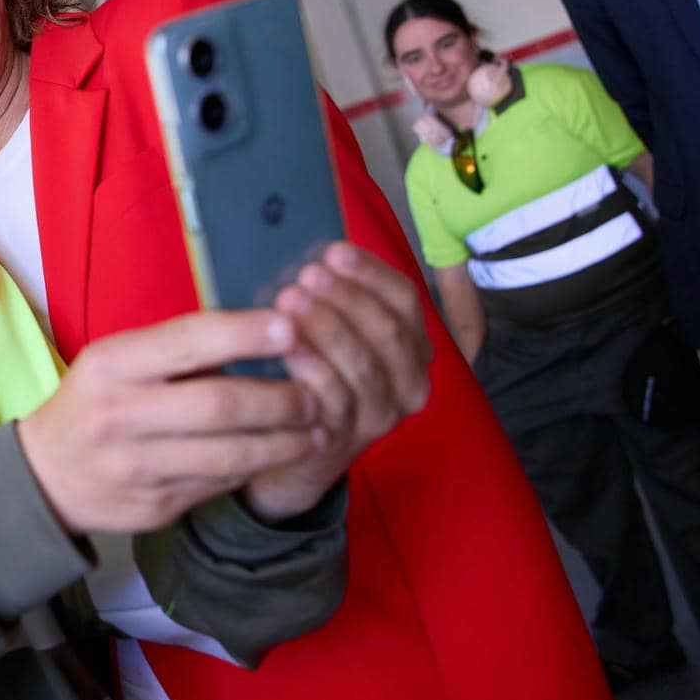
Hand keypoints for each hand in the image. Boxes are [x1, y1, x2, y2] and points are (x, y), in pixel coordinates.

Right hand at [18, 309, 318, 534]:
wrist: (47, 475)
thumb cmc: (98, 401)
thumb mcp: (117, 362)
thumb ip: (178, 351)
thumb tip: (265, 334)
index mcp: (112, 365)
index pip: (188, 341)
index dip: (245, 334)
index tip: (291, 328)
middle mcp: (120, 415)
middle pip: (219, 405)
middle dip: (279, 401)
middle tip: (315, 396)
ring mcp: (136, 467)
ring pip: (228, 455)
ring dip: (283, 443)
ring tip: (316, 431)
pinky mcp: (153, 506)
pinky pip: (219, 484)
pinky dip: (254, 467)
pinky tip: (276, 455)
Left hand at [244, 243, 431, 520]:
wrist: (290, 452)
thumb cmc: (311, 376)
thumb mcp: (332, 335)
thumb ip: (333, 298)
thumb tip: (307, 247)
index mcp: (412, 348)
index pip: (405, 301)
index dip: (371, 273)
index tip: (334, 250)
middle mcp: (408, 383)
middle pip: (389, 331)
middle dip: (347, 298)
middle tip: (307, 274)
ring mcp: (380, 415)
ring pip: (365, 365)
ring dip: (328, 328)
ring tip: (290, 300)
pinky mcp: (347, 439)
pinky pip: (336, 398)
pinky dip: (312, 367)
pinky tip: (287, 346)